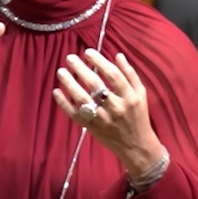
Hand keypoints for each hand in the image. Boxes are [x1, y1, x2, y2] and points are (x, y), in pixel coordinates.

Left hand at [55, 48, 166, 177]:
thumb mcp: (140, 94)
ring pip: (83, 99)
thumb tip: (118, 55)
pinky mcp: (92, 128)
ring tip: (61, 72)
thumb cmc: (139, 117)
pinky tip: (56, 91)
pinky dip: (64, 103)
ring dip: (70, 84)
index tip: (88, 52)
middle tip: (70, 58)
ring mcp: (103, 119)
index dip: (99, 61)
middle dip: (81, 69)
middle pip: (96, 85)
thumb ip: (130, 74)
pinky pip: (75, 114)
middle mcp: (116, 107)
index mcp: (129, 97)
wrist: (136, 146)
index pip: (113, 75)